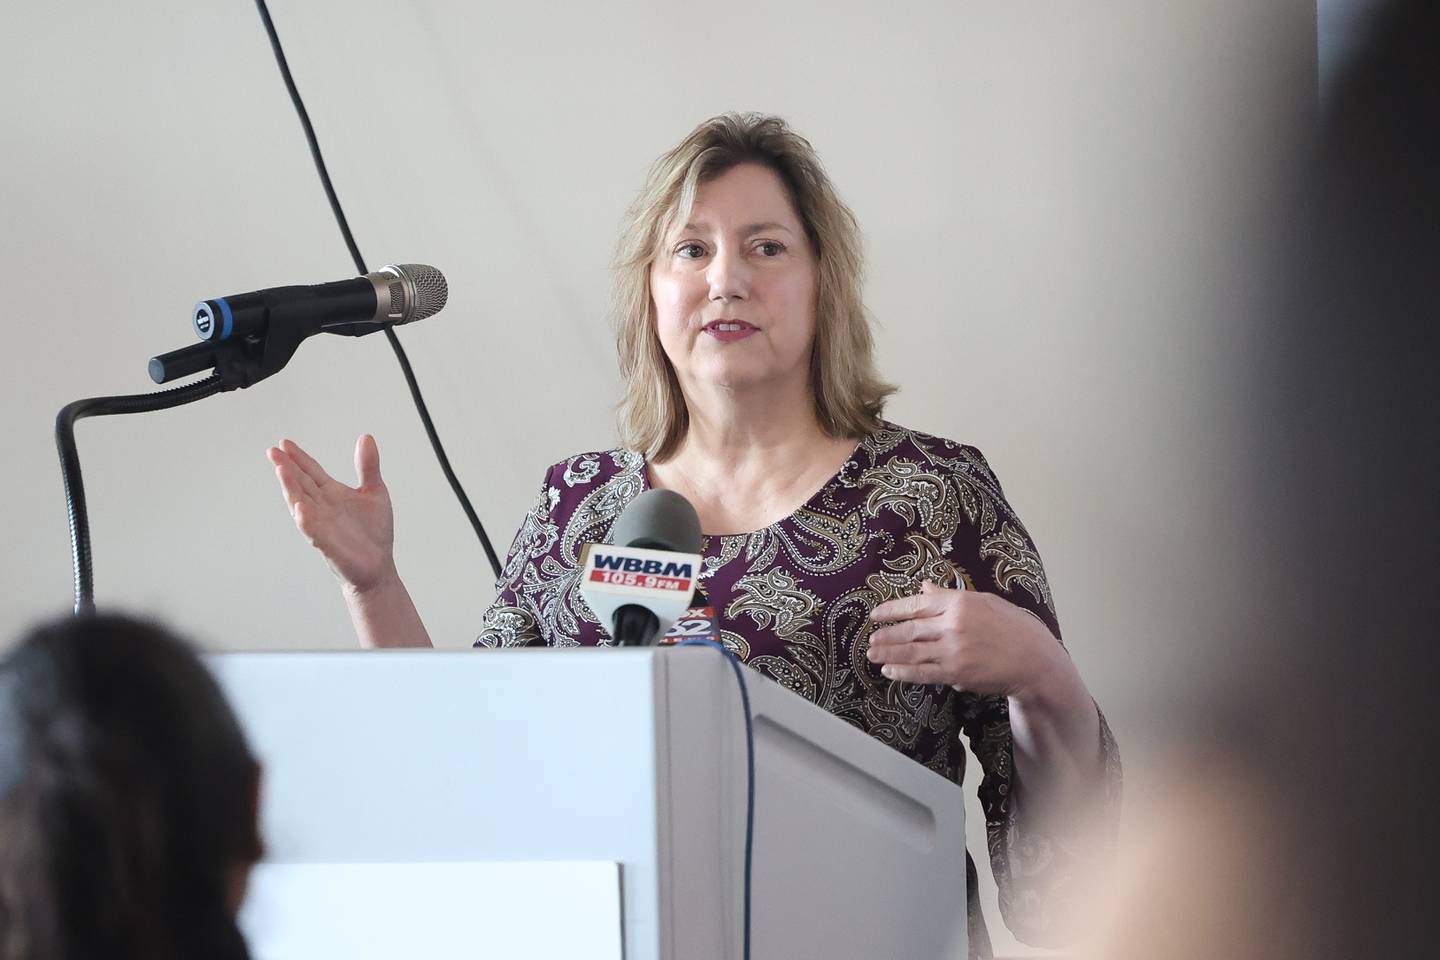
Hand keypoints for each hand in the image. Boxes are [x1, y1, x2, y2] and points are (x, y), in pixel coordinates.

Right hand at [266, 435, 395, 593]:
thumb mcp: (375, 492)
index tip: (284, 443)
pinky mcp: (328, 544)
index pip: (311, 472)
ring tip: (281, 469)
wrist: (378, 566)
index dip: (299, 458)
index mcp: (332, 494)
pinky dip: (306, 520)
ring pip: (301, 504)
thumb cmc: (373, 532)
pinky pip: (313, 531)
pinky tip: (301, 508)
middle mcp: (322, 507)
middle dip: (287, 467)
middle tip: (273, 451)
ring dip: (290, 488)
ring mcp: (322, 525)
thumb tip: (365, 437)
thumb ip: (368, 466)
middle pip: (300, 483)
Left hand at [867, 581, 1065, 698]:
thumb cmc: (1011, 627)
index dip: (892, 610)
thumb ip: (949, 596)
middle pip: (910, 629)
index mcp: (959, 602)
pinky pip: (923, 673)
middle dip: (886, 634)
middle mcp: (953, 625)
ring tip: (872, 654)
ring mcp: (953, 650)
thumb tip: (925, 587)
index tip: (875, 614)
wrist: (1034, 659)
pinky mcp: (956, 673)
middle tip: (870, 638)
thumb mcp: (983, 602)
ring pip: (911, 652)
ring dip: (888, 653)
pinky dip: (903, 672)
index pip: (917, 603)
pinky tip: (890, 670)